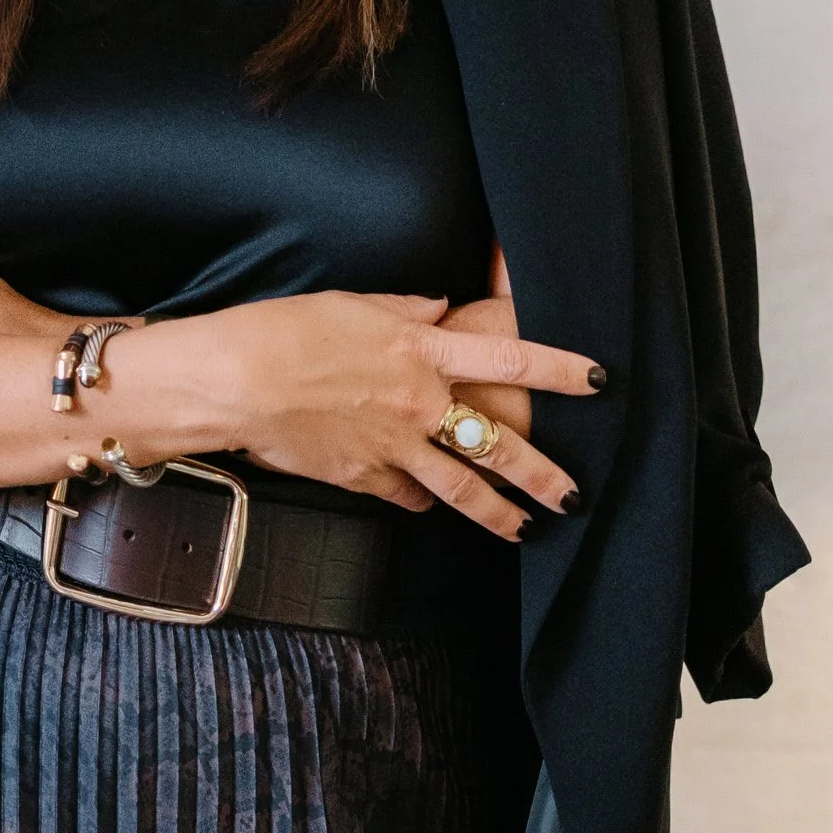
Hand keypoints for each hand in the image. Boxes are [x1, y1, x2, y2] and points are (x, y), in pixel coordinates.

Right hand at [179, 291, 605, 539]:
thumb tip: (436, 309)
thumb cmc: (284, 329)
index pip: (510, 358)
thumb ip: (404, 309)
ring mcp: (393, 446)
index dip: (560, 368)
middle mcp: (419, 402)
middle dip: (542, 472)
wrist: (234, 382)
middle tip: (574, 494)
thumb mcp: (351, 303)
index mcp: (421, 350)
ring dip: (499, 513)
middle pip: (498, 445)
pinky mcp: (362, 476)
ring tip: (527, 529)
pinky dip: (421, 501)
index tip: (598, 379)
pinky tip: (430, 507)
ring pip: (461, 489)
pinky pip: (406, 496)